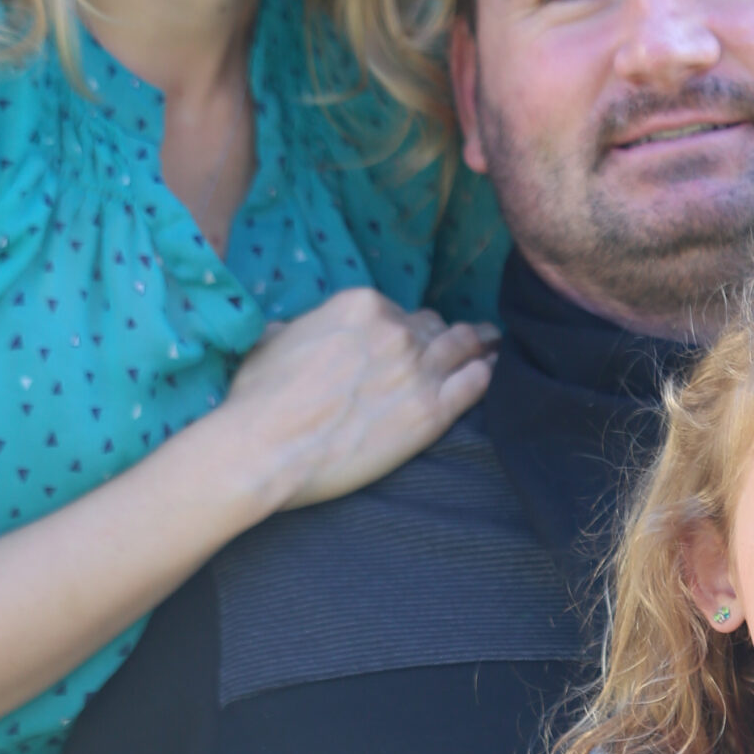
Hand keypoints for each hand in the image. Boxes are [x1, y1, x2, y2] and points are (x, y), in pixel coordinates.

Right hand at [223, 288, 496, 511]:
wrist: (267, 448)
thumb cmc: (259, 398)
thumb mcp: (273, 341)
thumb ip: (300, 328)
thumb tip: (294, 330)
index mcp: (361, 305)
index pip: (399, 311)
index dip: (405, 326)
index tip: (410, 338)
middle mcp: (396, 330)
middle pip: (433, 328)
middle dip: (444, 335)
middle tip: (465, 338)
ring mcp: (418, 370)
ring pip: (461, 349)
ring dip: (480, 345)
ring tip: (494, 344)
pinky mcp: (431, 413)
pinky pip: (474, 385)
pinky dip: (486, 375)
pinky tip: (495, 372)